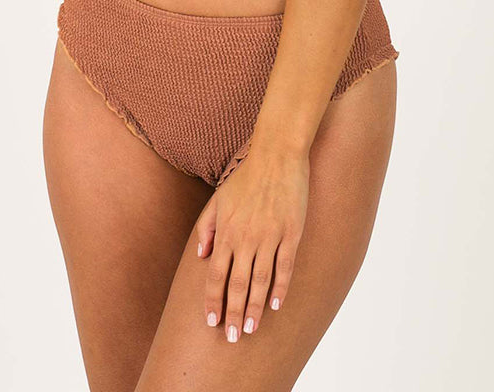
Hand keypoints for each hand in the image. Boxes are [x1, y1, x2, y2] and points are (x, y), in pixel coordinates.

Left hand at [195, 146, 309, 341]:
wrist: (277, 154)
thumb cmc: (246, 176)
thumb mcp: (218, 198)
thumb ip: (207, 228)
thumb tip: (202, 257)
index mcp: (227, 230)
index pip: (215, 274)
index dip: (213, 300)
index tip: (211, 322)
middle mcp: (246, 236)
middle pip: (236, 283)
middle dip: (232, 313)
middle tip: (232, 338)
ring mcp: (270, 235)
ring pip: (260, 280)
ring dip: (254, 308)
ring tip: (250, 329)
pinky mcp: (291, 233)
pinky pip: (285, 266)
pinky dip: (280, 288)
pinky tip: (274, 306)